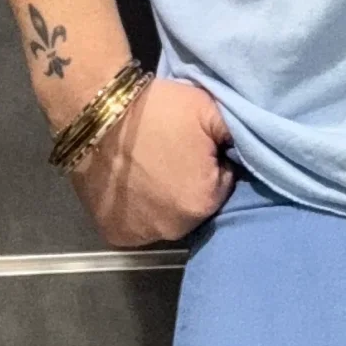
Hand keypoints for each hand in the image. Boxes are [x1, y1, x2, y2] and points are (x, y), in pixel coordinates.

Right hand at [67, 76, 237, 247]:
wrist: (97, 115)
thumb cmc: (157, 111)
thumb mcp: (209, 110)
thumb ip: (237, 134)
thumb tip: (248, 149)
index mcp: (205, 201)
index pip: (223, 183)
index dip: (211, 161)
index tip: (194, 144)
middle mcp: (176, 228)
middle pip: (194, 203)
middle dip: (189, 182)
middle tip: (171, 153)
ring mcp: (142, 235)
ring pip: (166, 216)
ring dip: (163, 199)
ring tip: (148, 167)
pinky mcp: (115, 234)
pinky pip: (137, 225)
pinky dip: (136, 210)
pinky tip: (131, 185)